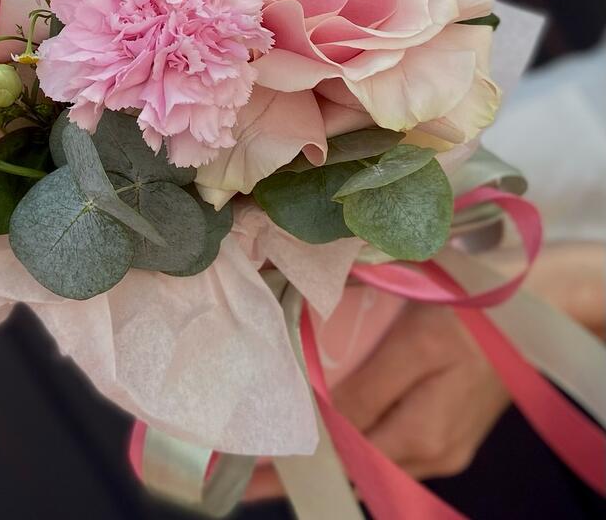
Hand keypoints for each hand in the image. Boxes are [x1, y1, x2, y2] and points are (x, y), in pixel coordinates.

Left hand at [243, 303, 509, 500]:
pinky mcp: (445, 434)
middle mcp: (432, 455)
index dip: (297, 460)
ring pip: (372, 457)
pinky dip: (356, 438)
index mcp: (422, 435)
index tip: (252, 470)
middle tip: (253, 467)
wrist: (531, 314)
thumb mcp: (416, 344)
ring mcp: (441, 448)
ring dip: (330, 452)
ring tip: (279, 451)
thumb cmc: (473, 318)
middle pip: (355, 464)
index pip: (342, 455)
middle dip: (308, 463)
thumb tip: (320, 423)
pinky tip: (329, 426)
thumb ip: (368, 388)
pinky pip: (390, 445)